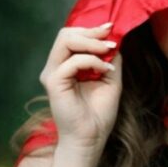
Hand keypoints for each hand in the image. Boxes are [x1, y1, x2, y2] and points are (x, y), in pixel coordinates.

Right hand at [39, 23, 122, 158]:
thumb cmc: (99, 113)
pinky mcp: (54, 82)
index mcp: (66, 65)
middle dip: (91, 33)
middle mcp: (56, 67)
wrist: (91, 137)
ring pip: (65, 41)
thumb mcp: (110, 80)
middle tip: (110, 39)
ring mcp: (53, 73)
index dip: (92, 30)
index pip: (72, 36)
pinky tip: (106, 70)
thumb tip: (115, 41)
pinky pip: (72, 61)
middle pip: (66, 34)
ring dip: (91, 43)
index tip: (111, 28)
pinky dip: (92, 61)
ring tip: (108, 51)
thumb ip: (110, 60)